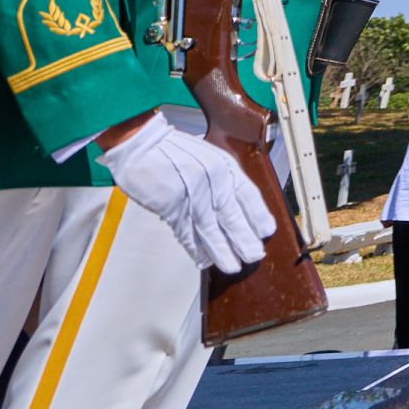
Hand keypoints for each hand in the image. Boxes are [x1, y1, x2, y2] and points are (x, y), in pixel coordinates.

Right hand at [100, 112, 275, 274]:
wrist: (141, 143)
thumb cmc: (174, 150)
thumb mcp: (208, 156)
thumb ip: (222, 179)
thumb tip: (235, 207)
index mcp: (225, 166)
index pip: (249, 195)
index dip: (258, 215)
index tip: (266, 231)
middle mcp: (212, 180)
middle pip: (232, 216)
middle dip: (244, 239)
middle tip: (254, 255)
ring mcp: (191, 194)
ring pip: (211, 229)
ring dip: (221, 250)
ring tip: (232, 265)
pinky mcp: (170, 206)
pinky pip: (186, 231)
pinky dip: (195, 247)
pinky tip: (203, 259)